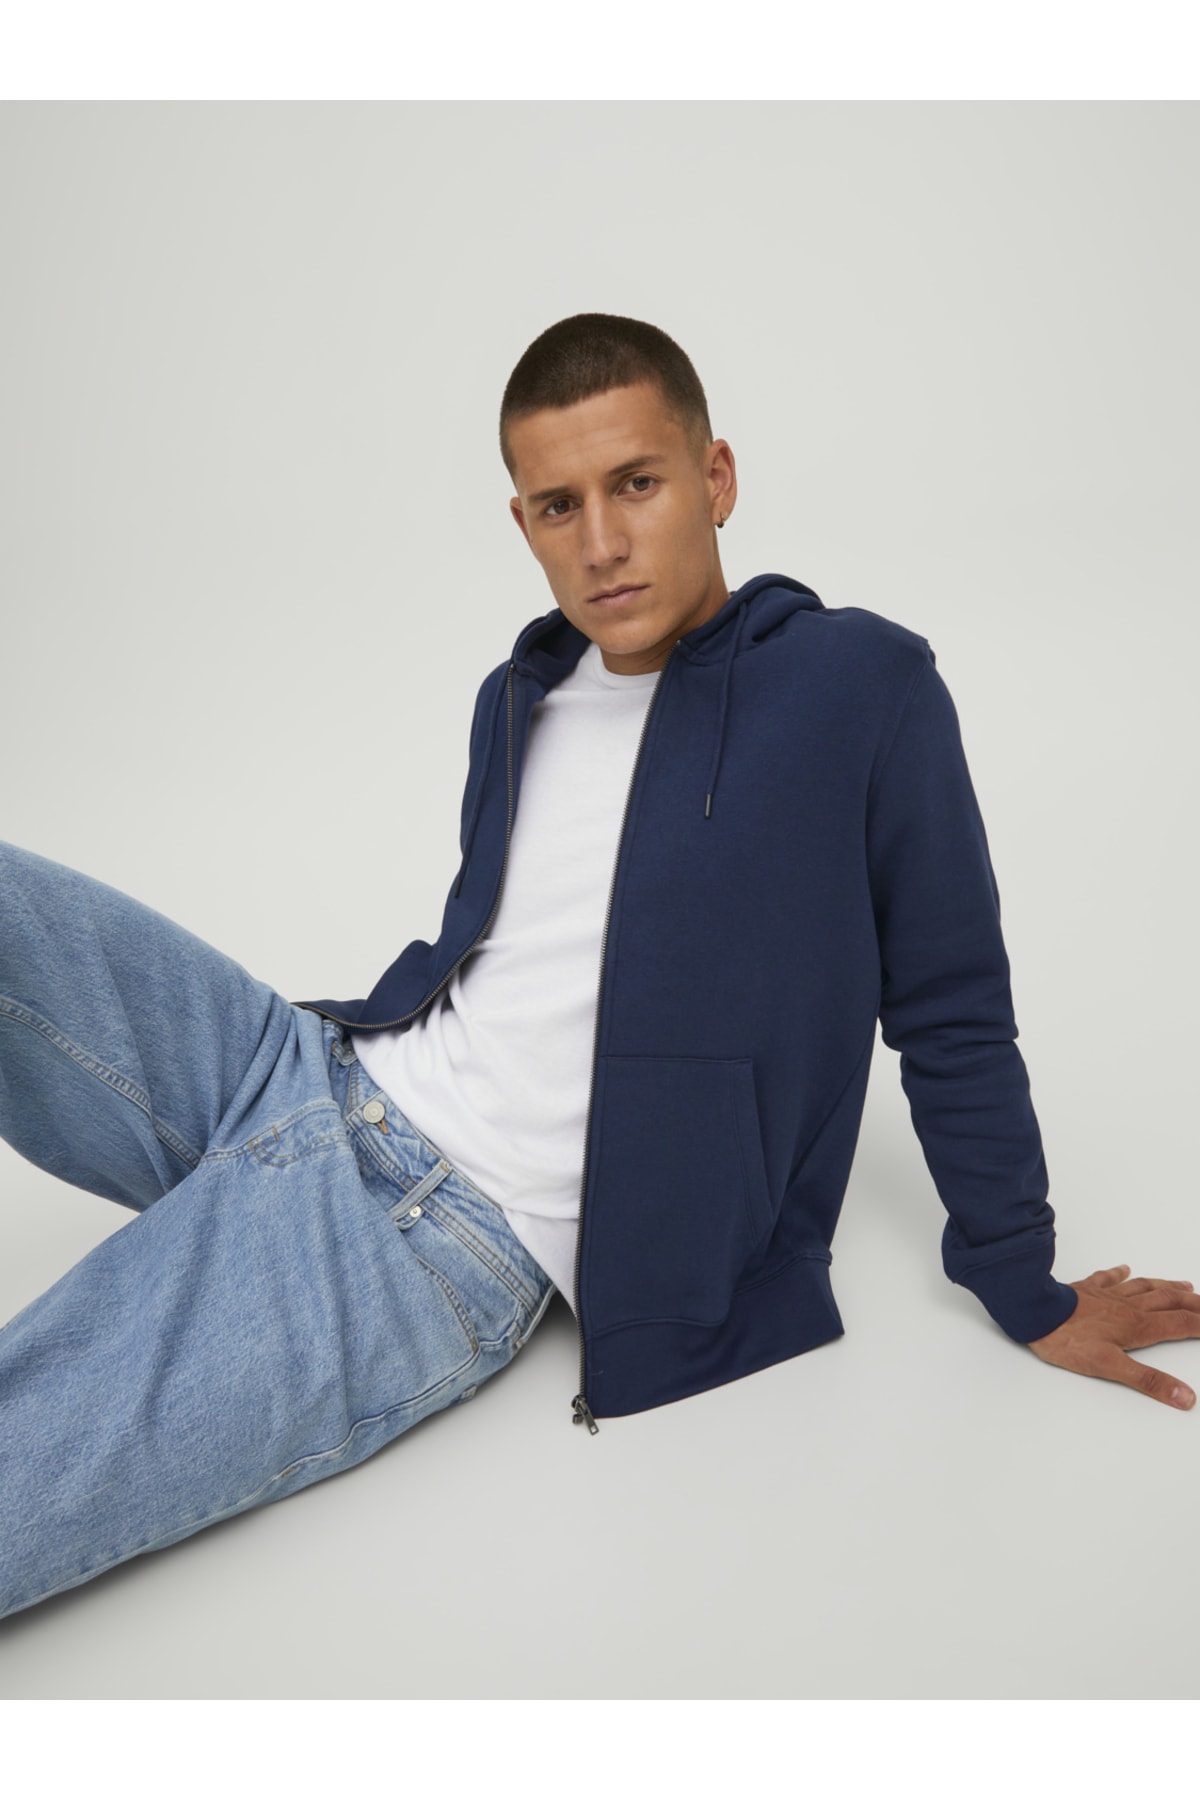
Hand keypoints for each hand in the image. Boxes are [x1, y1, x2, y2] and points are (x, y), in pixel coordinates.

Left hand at [1027, 1264, 1199, 1408]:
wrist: (1035, 1313)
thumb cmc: (1069, 1341)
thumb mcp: (1111, 1368)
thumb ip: (1149, 1381)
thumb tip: (1185, 1396)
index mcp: (1137, 1326)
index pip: (1180, 1325)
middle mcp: (1127, 1307)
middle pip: (1169, 1302)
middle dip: (1193, 1304)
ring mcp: (1107, 1296)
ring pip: (1145, 1287)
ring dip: (1167, 1287)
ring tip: (1184, 1286)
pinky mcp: (1086, 1290)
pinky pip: (1108, 1278)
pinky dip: (1120, 1273)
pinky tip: (1125, 1268)